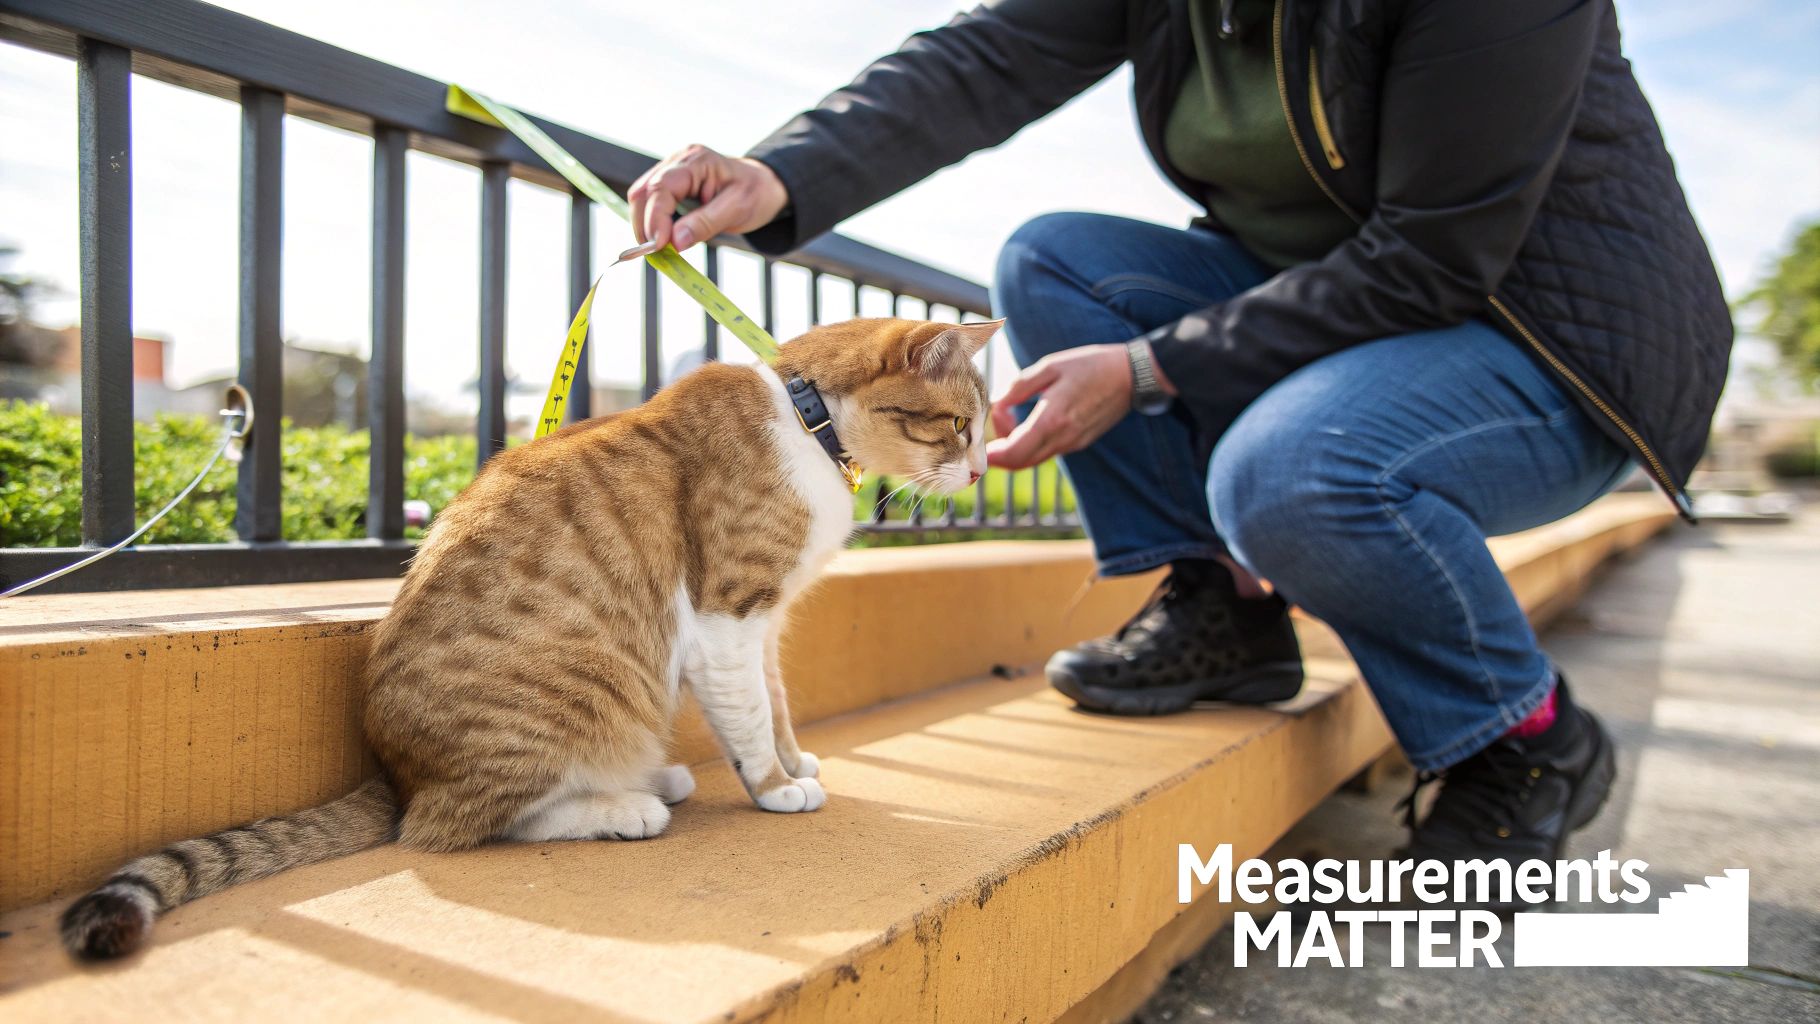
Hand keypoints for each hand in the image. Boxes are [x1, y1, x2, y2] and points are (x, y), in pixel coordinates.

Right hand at [628, 144, 788, 251]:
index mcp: (697, 161)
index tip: (658, 245)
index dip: (655, 217)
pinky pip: (651, 202)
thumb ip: (705, 224)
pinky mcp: (671, 183)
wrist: (764, 185)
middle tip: (654, 254)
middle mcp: (679, 161)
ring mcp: (672, 170)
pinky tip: (661, 238)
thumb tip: (675, 242)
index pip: (661, 187)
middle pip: (644, 191)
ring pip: (642, 197)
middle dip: (644, 224)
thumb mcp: (737, 210)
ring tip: (657, 250)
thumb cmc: (755, 193)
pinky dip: (651, 222)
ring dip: (644, 224)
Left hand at [987, 344, 1135, 469]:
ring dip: (1015, 448)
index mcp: (1053, 419)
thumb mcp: (1049, 367)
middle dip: (1000, 453)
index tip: (979, 446)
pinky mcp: (1079, 443)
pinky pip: (1047, 452)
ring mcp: (1073, 443)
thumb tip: (998, 405)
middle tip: (992, 430)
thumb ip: (1019, 387)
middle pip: (1021, 462)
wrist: (1131, 376)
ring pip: (1033, 459)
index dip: (993, 455)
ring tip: (1010, 420)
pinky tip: (1029, 422)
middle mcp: (1063, 438)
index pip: (1015, 453)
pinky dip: (1031, 445)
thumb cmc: (1089, 365)